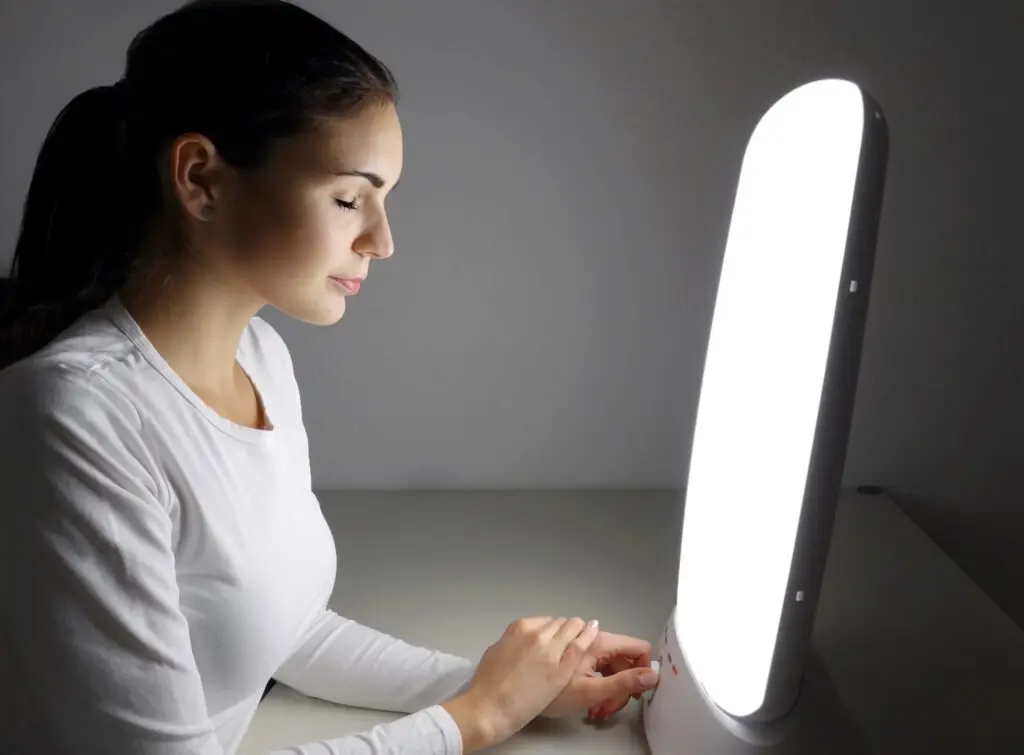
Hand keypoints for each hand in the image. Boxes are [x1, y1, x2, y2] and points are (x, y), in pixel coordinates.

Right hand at [443, 617, 599, 749]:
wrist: (491, 706)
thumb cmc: (487, 683)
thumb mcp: (497, 651)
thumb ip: (514, 642)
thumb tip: (524, 643)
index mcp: (520, 627)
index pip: (545, 621)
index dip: (552, 630)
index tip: (554, 638)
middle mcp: (538, 634)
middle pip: (560, 623)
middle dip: (566, 630)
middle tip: (568, 641)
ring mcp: (551, 650)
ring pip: (573, 628)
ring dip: (579, 630)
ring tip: (587, 632)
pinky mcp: (562, 668)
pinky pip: (580, 645)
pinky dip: (588, 636)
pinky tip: (593, 631)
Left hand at [539, 630, 658, 721]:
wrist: (496, 700)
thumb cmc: (543, 700)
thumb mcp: (588, 693)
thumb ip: (623, 681)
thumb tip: (652, 673)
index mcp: (593, 642)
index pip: (635, 646)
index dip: (640, 669)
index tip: (632, 691)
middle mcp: (576, 628)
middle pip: (612, 649)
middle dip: (615, 677)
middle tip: (604, 707)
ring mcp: (552, 627)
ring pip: (588, 646)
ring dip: (593, 670)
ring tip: (582, 695)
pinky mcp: (529, 631)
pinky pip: (561, 640)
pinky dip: (566, 657)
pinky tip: (558, 676)